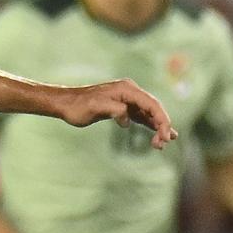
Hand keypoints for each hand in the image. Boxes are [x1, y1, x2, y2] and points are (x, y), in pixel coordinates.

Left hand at [53, 79, 177, 147]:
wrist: (66, 104)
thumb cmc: (79, 106)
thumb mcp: (97, 108)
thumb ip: (115, 110)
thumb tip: (127, 120)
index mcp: (127, 89)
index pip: (151, 104)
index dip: (161, 119)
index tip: (166, 135)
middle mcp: (130, 92)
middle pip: (153, 108)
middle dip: (162, 125)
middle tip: (165, 142)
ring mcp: (127, 99)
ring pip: (149, 113)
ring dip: (157, 127)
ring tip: (164, 143)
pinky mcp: (123, 108)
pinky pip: (141, 116)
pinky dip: (150, 125)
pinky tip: (158, 134)